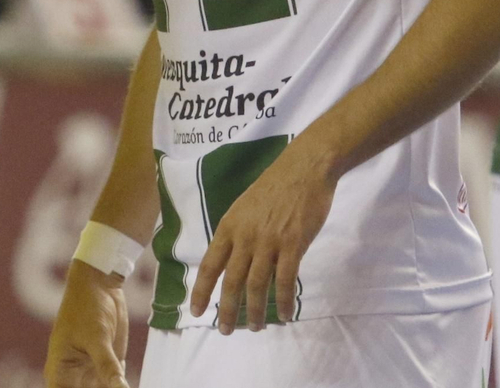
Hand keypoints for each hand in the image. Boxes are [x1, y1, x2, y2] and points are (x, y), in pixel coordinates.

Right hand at [44, 261, 130, 387]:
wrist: (100, 283)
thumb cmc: (87, 305)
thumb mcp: (97, 336)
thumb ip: (107, 366)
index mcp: (59, 372)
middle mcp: (72, 378)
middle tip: (116, 386)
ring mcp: (91, 374)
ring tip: (124, 384)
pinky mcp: (107, 369)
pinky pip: (115, 387)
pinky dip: (123, 387)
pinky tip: (129, 384)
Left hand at [189, 143, 336, 333]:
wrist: (303, 169)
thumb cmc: (274, 187)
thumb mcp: (244, 207)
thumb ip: (238, 233)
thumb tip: (232, 260)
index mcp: (229, 226)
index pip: (210, 265)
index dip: (202, 291)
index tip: (196, 311)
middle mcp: (245, 237)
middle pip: (231, 281)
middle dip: (227, 309)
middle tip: (226, 330)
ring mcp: (269, 241)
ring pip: (257, 285)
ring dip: (255, 310)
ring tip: (255, 327)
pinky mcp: (293, 245)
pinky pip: (286, 280)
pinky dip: (284, 301)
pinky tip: (285, 314)